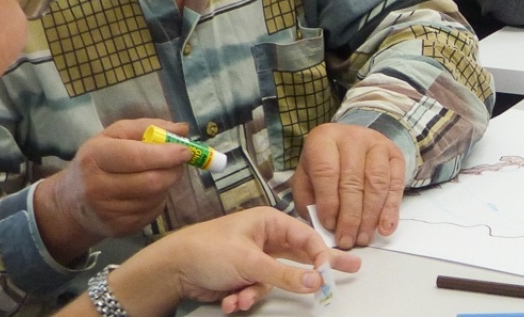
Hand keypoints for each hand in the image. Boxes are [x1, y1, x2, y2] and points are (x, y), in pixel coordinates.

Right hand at [34, 119, 195, 263]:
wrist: (72, 203)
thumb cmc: (98, 160)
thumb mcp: (115, 135)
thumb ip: (149, 127)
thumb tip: (183, 129)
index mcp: (95, 157)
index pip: (138, 157)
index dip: (167, 154)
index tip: (186, 150)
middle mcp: (97, 188)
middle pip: (152, 181)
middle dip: (173, 169)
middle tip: (179, 160)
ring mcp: (107, 213)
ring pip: (156, 197)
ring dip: (166, 183)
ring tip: (157, 174)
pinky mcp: (119, 229)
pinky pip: (153, 211)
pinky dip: (159, 199)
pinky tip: (147, 192)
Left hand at [109, 207, 361, 316]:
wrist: (171, 269)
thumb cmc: (208, 250)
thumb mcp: (250, 262)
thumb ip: (285, 274)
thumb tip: (318, 281)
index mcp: (270, 222)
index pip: (306, 236)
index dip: (320, 255)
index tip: (327, 274)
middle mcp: (266, 239)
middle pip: (298, 257)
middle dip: (314, 271)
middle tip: (352, 268)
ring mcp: (255, 259)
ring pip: (275, 281)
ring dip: (257, 293)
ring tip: (241, 299)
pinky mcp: (244, 277)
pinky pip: (258, 290)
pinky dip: (245, 298)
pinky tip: (231, 301)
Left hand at [291, 123, 406, 249]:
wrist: (349, 143)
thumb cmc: (323, 167)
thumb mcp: (306, 179)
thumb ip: (311, 202)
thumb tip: (326, 229)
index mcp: (324, 139)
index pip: (327, 171)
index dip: (329, 202)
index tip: (329, 226)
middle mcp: (353, 137)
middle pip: (354, 181)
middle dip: (351, 216)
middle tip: (347, 241)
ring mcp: (377, 144)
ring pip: (377, 183)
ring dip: (370, 216)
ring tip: (363, 238)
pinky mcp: (396, 154)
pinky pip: (396, 183)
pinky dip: (391, 209)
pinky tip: (385, 228)